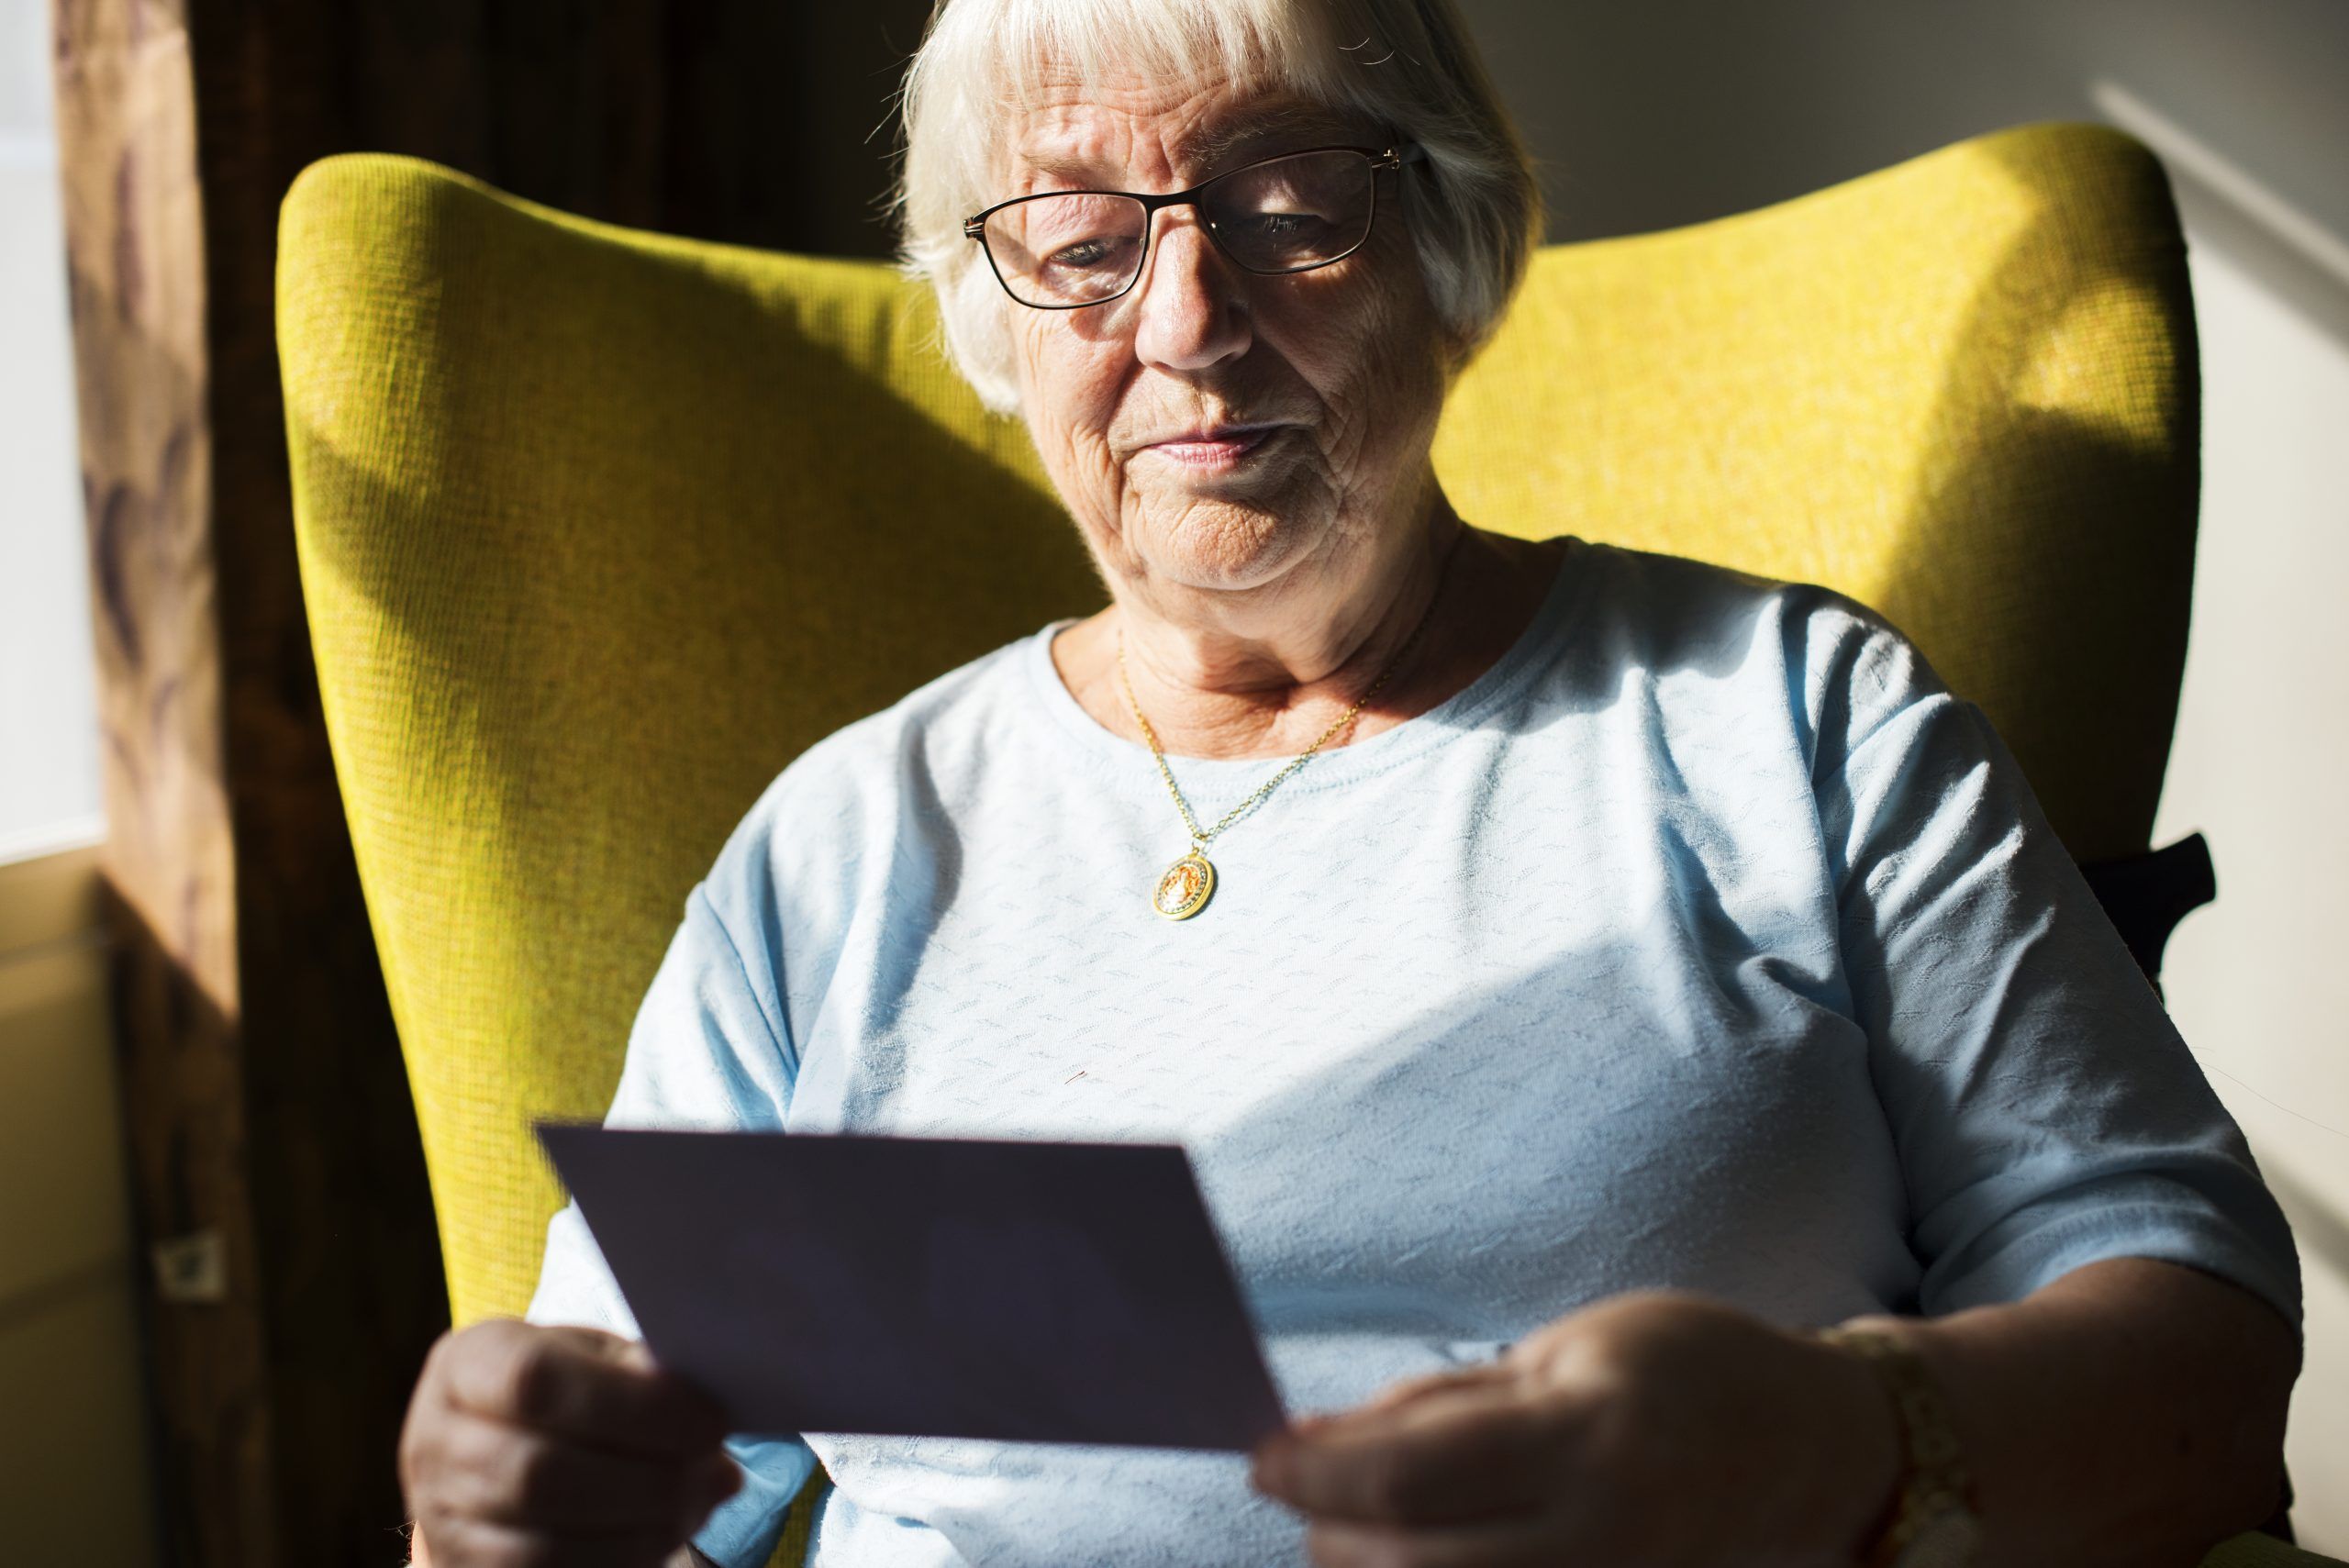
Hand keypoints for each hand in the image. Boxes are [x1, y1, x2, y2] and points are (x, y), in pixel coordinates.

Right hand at [399, 1319, 742, 1566]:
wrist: (500, 1445)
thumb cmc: (567, 1388)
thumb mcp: (594, 1357)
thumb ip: (636, 1371)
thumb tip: (692, 1406)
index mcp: (467, 1364)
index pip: (534, 1382)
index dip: (632, 1407)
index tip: (712, 1421)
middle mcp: (435, 1443)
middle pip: (540, 1474)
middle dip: (650, 1480)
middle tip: (721, 1471)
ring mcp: (441, 1519)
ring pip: (544, 1546)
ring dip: (643, 1531)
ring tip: (704, 1502)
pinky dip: (622, 1562)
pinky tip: (666, 1534)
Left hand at [1248, 1290, 1901, 1566]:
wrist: (1817, 1448)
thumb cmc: (1684, 1369)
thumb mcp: (1559, 1350)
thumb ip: (1438, 1404)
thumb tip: (1316, 1445)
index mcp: (1588, 1435)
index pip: (1409, 1476)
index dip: (1314, 1474)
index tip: (1261, 1456)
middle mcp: (1608, 1536)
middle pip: (1413, 1567)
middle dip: (1331, 1535)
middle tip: (1303, 1492)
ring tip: (1360, 1529)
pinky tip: (1424, 1556)